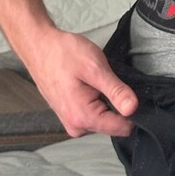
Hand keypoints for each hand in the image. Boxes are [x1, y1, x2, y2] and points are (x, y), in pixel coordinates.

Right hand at [22, 27, 138, 138]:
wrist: (40, 47)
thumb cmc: (63, 54)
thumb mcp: (95, 68)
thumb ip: (116, 91)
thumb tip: (134, 108)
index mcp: (83, 118)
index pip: (123, 128)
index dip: (133, 110)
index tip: (129, 91)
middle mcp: (77, 126)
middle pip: (114, 123)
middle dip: (117, 102)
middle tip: (107, 80)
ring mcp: (73, 122)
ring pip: (105, 117)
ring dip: (106, 99)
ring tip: (96, 80)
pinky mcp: (71, 115)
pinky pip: (94, 113)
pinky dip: (98, 99)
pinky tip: (90, 84)